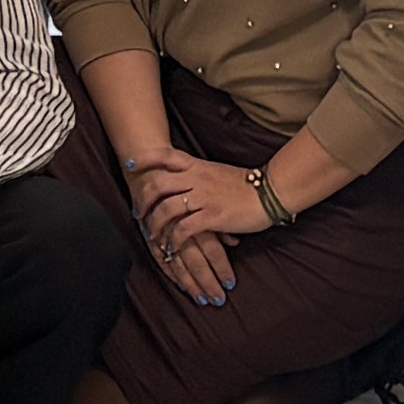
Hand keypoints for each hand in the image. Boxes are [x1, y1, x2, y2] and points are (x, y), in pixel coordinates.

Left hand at [127, 152, 237, 306]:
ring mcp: (205, 197)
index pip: (167, 155)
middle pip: (159, 183)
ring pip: (167, 208)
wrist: (271, 193)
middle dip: (143, 199)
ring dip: (155, 224)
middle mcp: (198, 178)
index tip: (132, 165)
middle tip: (137, 213)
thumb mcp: (219, 171)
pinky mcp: (213, 216)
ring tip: (151, 235)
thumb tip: (185, 180)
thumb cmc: (247, 185)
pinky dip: (173, 240)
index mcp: (199, 166)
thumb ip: (200, 173)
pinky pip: (184, 228)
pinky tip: (170, 248)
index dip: (146, 159)